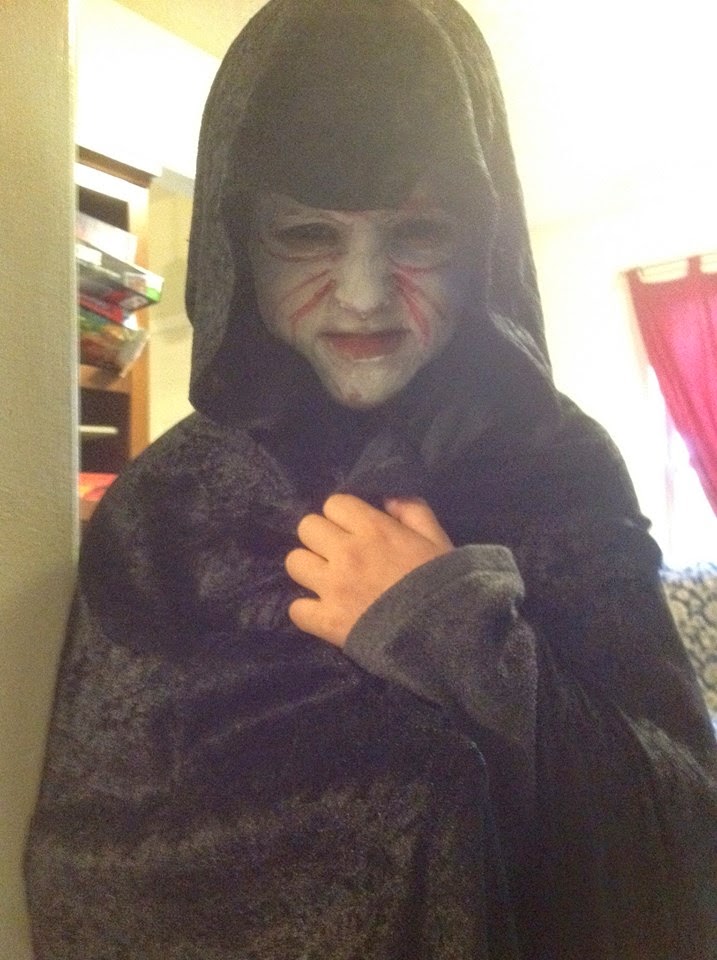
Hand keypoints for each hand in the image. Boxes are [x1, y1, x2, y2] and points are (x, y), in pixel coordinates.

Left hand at [285, 493, 452, 646]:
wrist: (442, 633)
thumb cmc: (442, 584)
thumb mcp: (436, 538)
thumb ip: (413, 510)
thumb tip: (386, 499)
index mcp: (374, 529)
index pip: (334, 504)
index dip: (343, 515)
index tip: (353, 529)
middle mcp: (347, 552)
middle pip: (307, 527)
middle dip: (321, 538)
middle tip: (337, 554)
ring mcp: (333, 587)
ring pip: (294, 562)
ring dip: (309, 569)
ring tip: (327, 580)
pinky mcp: (327, 620)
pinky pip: (296, 608)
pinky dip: (308, 610)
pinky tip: (324, 612)